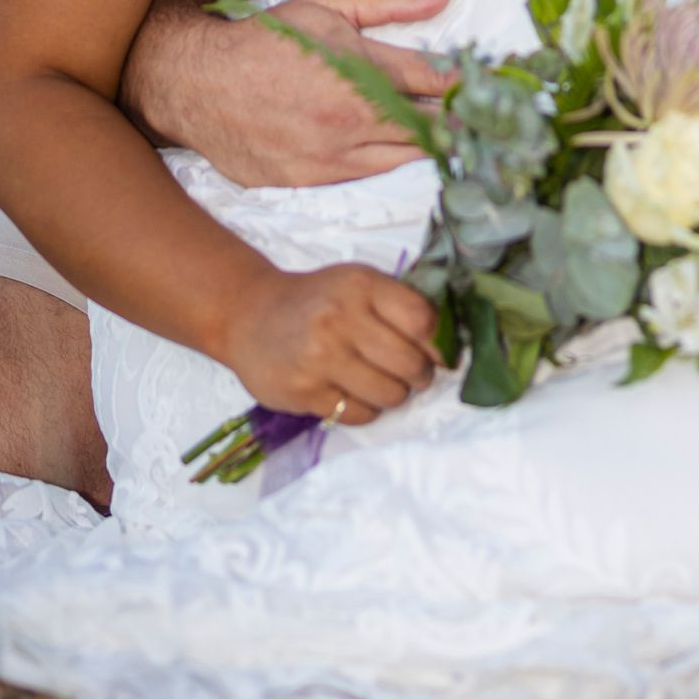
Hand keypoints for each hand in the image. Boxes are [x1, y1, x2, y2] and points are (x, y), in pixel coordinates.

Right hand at [122, 0, 454, 188]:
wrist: (199, 83)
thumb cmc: (267, 39)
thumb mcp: (327, 7)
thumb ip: (387, 3)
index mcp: (361, 71)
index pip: (435, 82)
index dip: (467, 84)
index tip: (490, 84)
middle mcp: (352, 119)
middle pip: (430, 128)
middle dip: (459, 121)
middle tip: (485, 118)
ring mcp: (332, 157)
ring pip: (404, 159)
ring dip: (432, 148)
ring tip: (454, 137)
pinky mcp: (312, 181)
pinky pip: (367, 177)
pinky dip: (389, 164)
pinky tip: (402, 152)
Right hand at [224, 261, 439, 424]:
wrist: (250, 315)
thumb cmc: (317, 300)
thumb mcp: (357, 284)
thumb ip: (399, 305)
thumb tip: (447, 345)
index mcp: (361, 286)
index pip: (424, 321)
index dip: (436, 342)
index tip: (433, 350)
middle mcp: (340, 319)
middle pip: (412, 365)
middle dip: (420, 375)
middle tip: (411, 373)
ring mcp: (320, 358)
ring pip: (390, 395)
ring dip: (394, 395)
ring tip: (382, 383)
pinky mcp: (304, 393)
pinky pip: (360, 415)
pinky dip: (365, 409)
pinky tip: (353, 392)